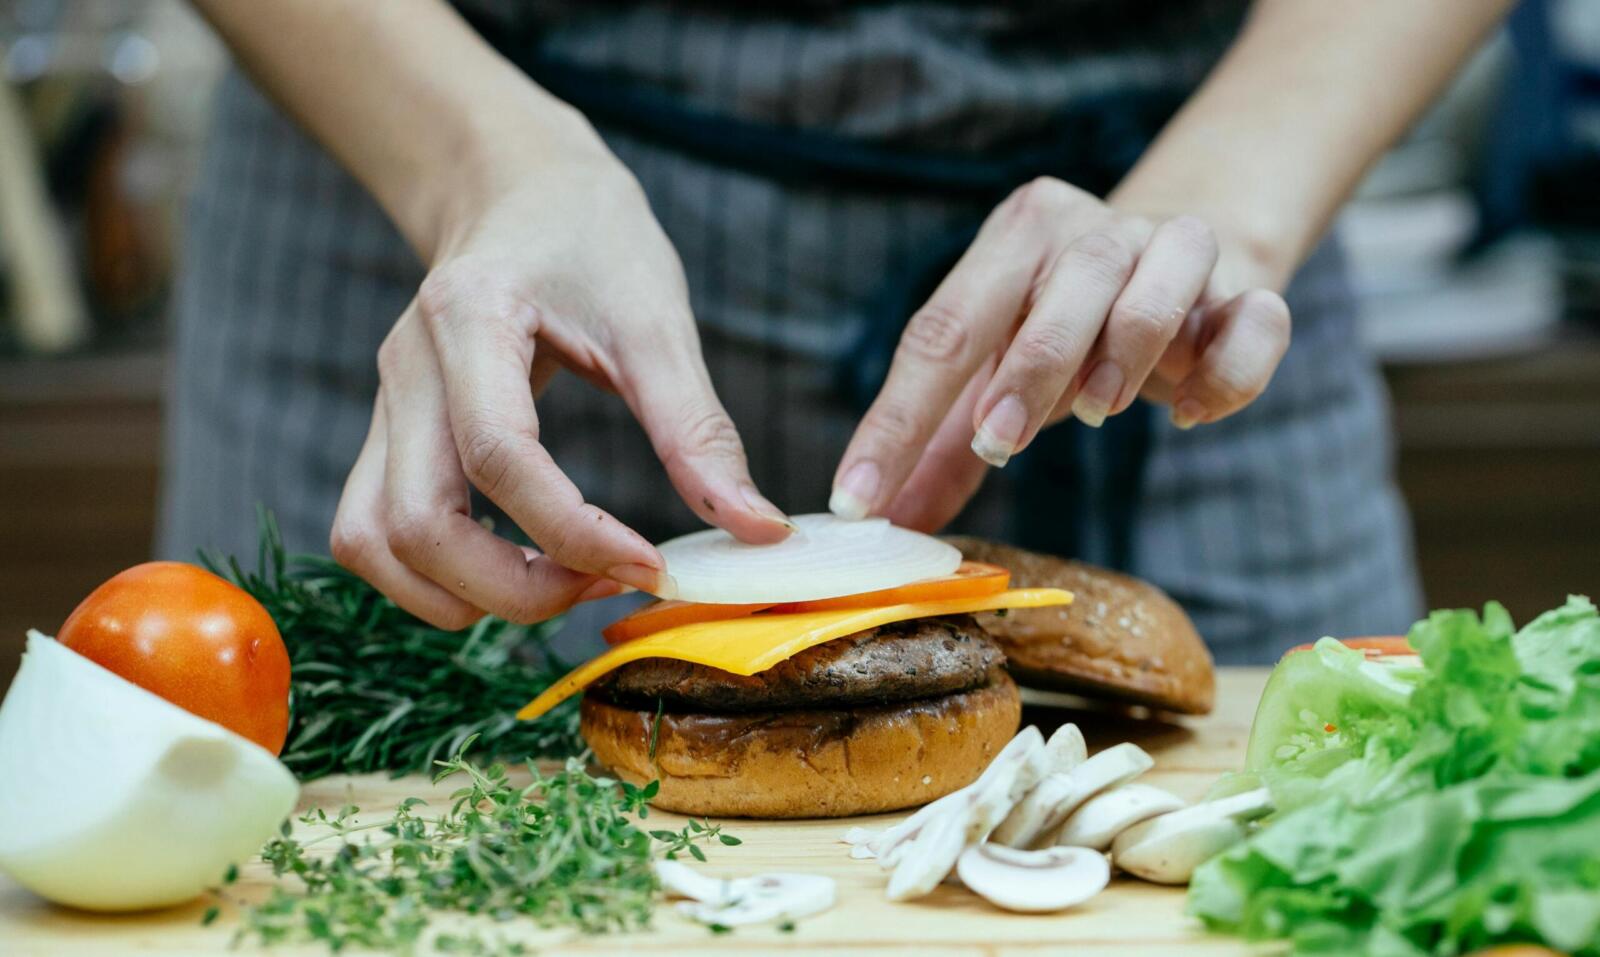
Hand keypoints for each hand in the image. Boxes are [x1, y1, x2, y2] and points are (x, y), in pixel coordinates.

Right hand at [331, 122, 791, 628]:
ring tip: (560, 585)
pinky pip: (376, 533)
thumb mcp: (656, 318)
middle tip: (605, 585)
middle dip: (513, 589)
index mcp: (469, 319)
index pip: (498, 457)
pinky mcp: (389, 436)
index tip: (650, 566)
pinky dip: (436, 577)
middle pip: (416, 524)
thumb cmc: (589, 236)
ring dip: (462, 596)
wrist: (518, 186)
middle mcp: (406, 370)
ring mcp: (385, 407)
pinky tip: (517, 568)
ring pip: (374, 544)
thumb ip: (698, 431)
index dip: (574, 531)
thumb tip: (761, 531)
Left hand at [830, 177, 1291, 531]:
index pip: (943, 329)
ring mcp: (1177, 252)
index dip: (898, 419)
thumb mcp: (992, 372)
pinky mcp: (1248, 291)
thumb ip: (941, 444)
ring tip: (1096, 415)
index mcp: (1015, 239)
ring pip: (1156, 291)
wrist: (1183, 261)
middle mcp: (1095, 231)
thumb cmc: (1065, 326)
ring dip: (1124, 357)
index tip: (861, 499)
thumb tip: (887, 523)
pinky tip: (1185, 415)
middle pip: (1062, 291)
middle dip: (1025, 374)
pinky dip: (1223, 376)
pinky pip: (1253, 324)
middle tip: (995, 444)